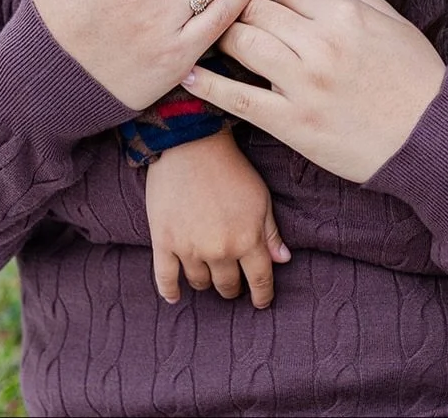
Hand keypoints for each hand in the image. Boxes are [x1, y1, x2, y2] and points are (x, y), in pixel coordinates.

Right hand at [146, 127, 289, 308]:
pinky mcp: (164, 242)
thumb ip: (271, 232)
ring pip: (199, 283)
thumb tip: (283, 260)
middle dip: (232, 287)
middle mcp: (220, 250)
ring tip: (207, 274)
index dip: (262, 295)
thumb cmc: (231, 168)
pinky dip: (170, 291)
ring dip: (206, 282)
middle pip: (228, 286)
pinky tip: (175, 296)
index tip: (261, 302)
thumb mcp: (260, 197)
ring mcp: (189, 248)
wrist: (191, 144)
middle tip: (232, 282)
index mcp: (248, 240)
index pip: (260, 280)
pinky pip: (165, 279)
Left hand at [182, 0, 445, 183]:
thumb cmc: (418, 79)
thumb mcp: (396, 24)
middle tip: (237, 17)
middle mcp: (320, 44)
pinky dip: (209, 85)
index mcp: (345, 15)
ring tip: (216, 37)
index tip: (269, 3)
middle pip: (259, 11)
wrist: (432, 139)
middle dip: (244, 10)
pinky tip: (188, 75)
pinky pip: (239, 98)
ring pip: (243, 43)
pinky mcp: (292, 124)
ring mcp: (303, 85)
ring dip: (225, 36)